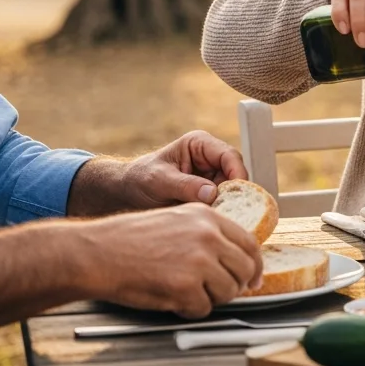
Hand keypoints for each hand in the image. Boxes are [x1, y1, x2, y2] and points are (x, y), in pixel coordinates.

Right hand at [76, 204, 263, 317]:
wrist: (99, 252)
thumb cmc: (129, 239)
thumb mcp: (176, 219)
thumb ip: (207, 233)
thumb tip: (232, 257)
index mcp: (207, 217)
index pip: (249, 242)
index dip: (254, 264)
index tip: (253, 277)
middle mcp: (208, 236)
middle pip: (245, 268)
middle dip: (236, 285)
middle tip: (222, 292)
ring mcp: (199, 261)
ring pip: (229, 291)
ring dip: (211, 298)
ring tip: (188, 293)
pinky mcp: (186, 286)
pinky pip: (203, 308)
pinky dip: (190, 310)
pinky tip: (173, 300)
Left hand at [121, 130, 247, 207]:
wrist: (127, 193)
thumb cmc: (139, 179)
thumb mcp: (159, 181)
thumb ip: (185, 185)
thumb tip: (213, 194)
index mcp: (200, 144)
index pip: (229, 156)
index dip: (237, 174)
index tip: (237, 194)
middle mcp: (210, 158)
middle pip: (235, 175)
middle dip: (233, 194)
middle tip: (227, 212)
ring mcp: (211, 176)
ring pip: (232, 191)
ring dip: (226, 204)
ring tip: (214, 218)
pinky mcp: (209, 193)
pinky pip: (223, 202)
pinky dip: (219, 211)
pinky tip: (211, 221)